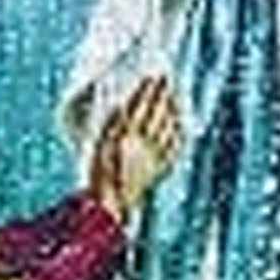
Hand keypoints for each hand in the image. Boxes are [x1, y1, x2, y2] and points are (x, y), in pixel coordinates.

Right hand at [91, 74, 181, 218]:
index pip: (140, 106)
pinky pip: (174, 145)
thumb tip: (123, 104)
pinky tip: (181, 122)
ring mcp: (155, 155)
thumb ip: (112, 123)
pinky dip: (178, 130)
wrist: (111, 205)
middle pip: (157, 112)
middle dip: (163, 93)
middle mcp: (143, 143)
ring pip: (168, 126)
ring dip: (173, 108)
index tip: (152, 75)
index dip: (148, 89)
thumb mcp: (99, 145)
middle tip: (168, 78)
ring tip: (175, 95)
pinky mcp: (161, 167)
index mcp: (125, 135)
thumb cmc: (100, 174)